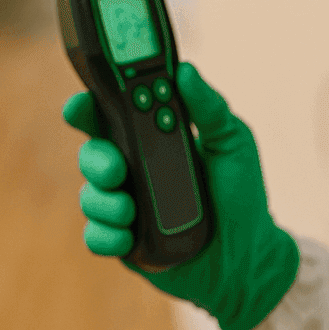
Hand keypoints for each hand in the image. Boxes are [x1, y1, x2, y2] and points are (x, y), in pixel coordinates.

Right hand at [63, 61, 301, 329]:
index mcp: (152, 139)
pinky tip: (130, 237)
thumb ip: (210, 108)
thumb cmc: (241, 195)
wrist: (247, 257)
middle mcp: (132, 171)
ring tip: (131, 210)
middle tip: (116, 169)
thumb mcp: (233, 144)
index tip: (81, 106)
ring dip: (104, 201)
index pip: (110, 114)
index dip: (88, 107)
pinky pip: (97, 237)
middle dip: (95, 158)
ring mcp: (125, 207)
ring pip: (89, 196)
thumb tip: (186, 72)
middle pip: (91, 154)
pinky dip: (108, 236)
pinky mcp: (124, 243)